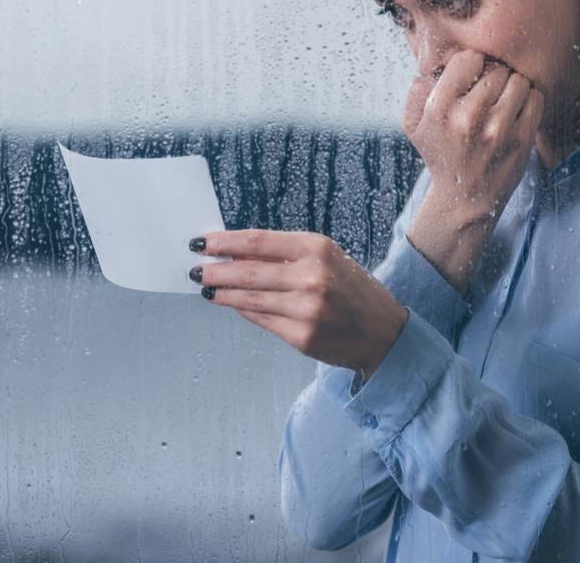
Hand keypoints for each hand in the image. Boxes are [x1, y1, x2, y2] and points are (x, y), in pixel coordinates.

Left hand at [190, 230, 408, 377]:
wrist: (384, 332)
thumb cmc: (353, 290)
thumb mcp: (328, 259)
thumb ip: (286, 255)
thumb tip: (237, 253)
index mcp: (317, 248)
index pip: (258, 241)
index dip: (225, 242)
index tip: (203, 242)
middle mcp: (311, 277)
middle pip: (247, 271)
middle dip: (216, 270)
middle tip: (195, 269)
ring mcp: (306, 309)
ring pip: (249, 298)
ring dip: (223, 292)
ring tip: (207, 287)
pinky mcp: (301, 336)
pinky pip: (261, 319)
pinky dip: (243, 310)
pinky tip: (231, 304)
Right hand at [403, 50, 543, 226]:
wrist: (465, 198)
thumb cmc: (440, 154)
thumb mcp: (413, 125)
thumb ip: (416, 91)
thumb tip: (432, 67)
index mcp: (439, 110)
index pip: (468, 59)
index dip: (472, 64)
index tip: (472, 77)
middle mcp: (467, 119)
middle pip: (496, 69)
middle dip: (494, 76)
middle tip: (489, 92)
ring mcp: (498, 130)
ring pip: (518, 80)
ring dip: (513, 86)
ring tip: (504, 100)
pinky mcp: (522, 140)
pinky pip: (535, 97)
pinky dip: (529, 100)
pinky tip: (517, 111)